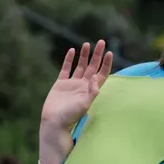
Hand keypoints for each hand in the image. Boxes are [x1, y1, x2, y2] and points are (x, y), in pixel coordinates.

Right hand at [39, 40, 112, 163]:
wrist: (54, 122)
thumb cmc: (70, 116)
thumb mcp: (84, 104)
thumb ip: (92, 91)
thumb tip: (96, 76)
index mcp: (90, 90)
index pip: (101, 74)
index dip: (106, 63)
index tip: (109, 52)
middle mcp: (83, 85)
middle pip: (92, 67)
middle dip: (97, 54)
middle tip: (101, 42)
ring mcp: (71, 84)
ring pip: (80, 66)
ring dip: (84, 55)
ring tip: (87, 44)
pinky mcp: (60, 84)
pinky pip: (65, 69)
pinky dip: (69, 60)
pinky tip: (72, 51)